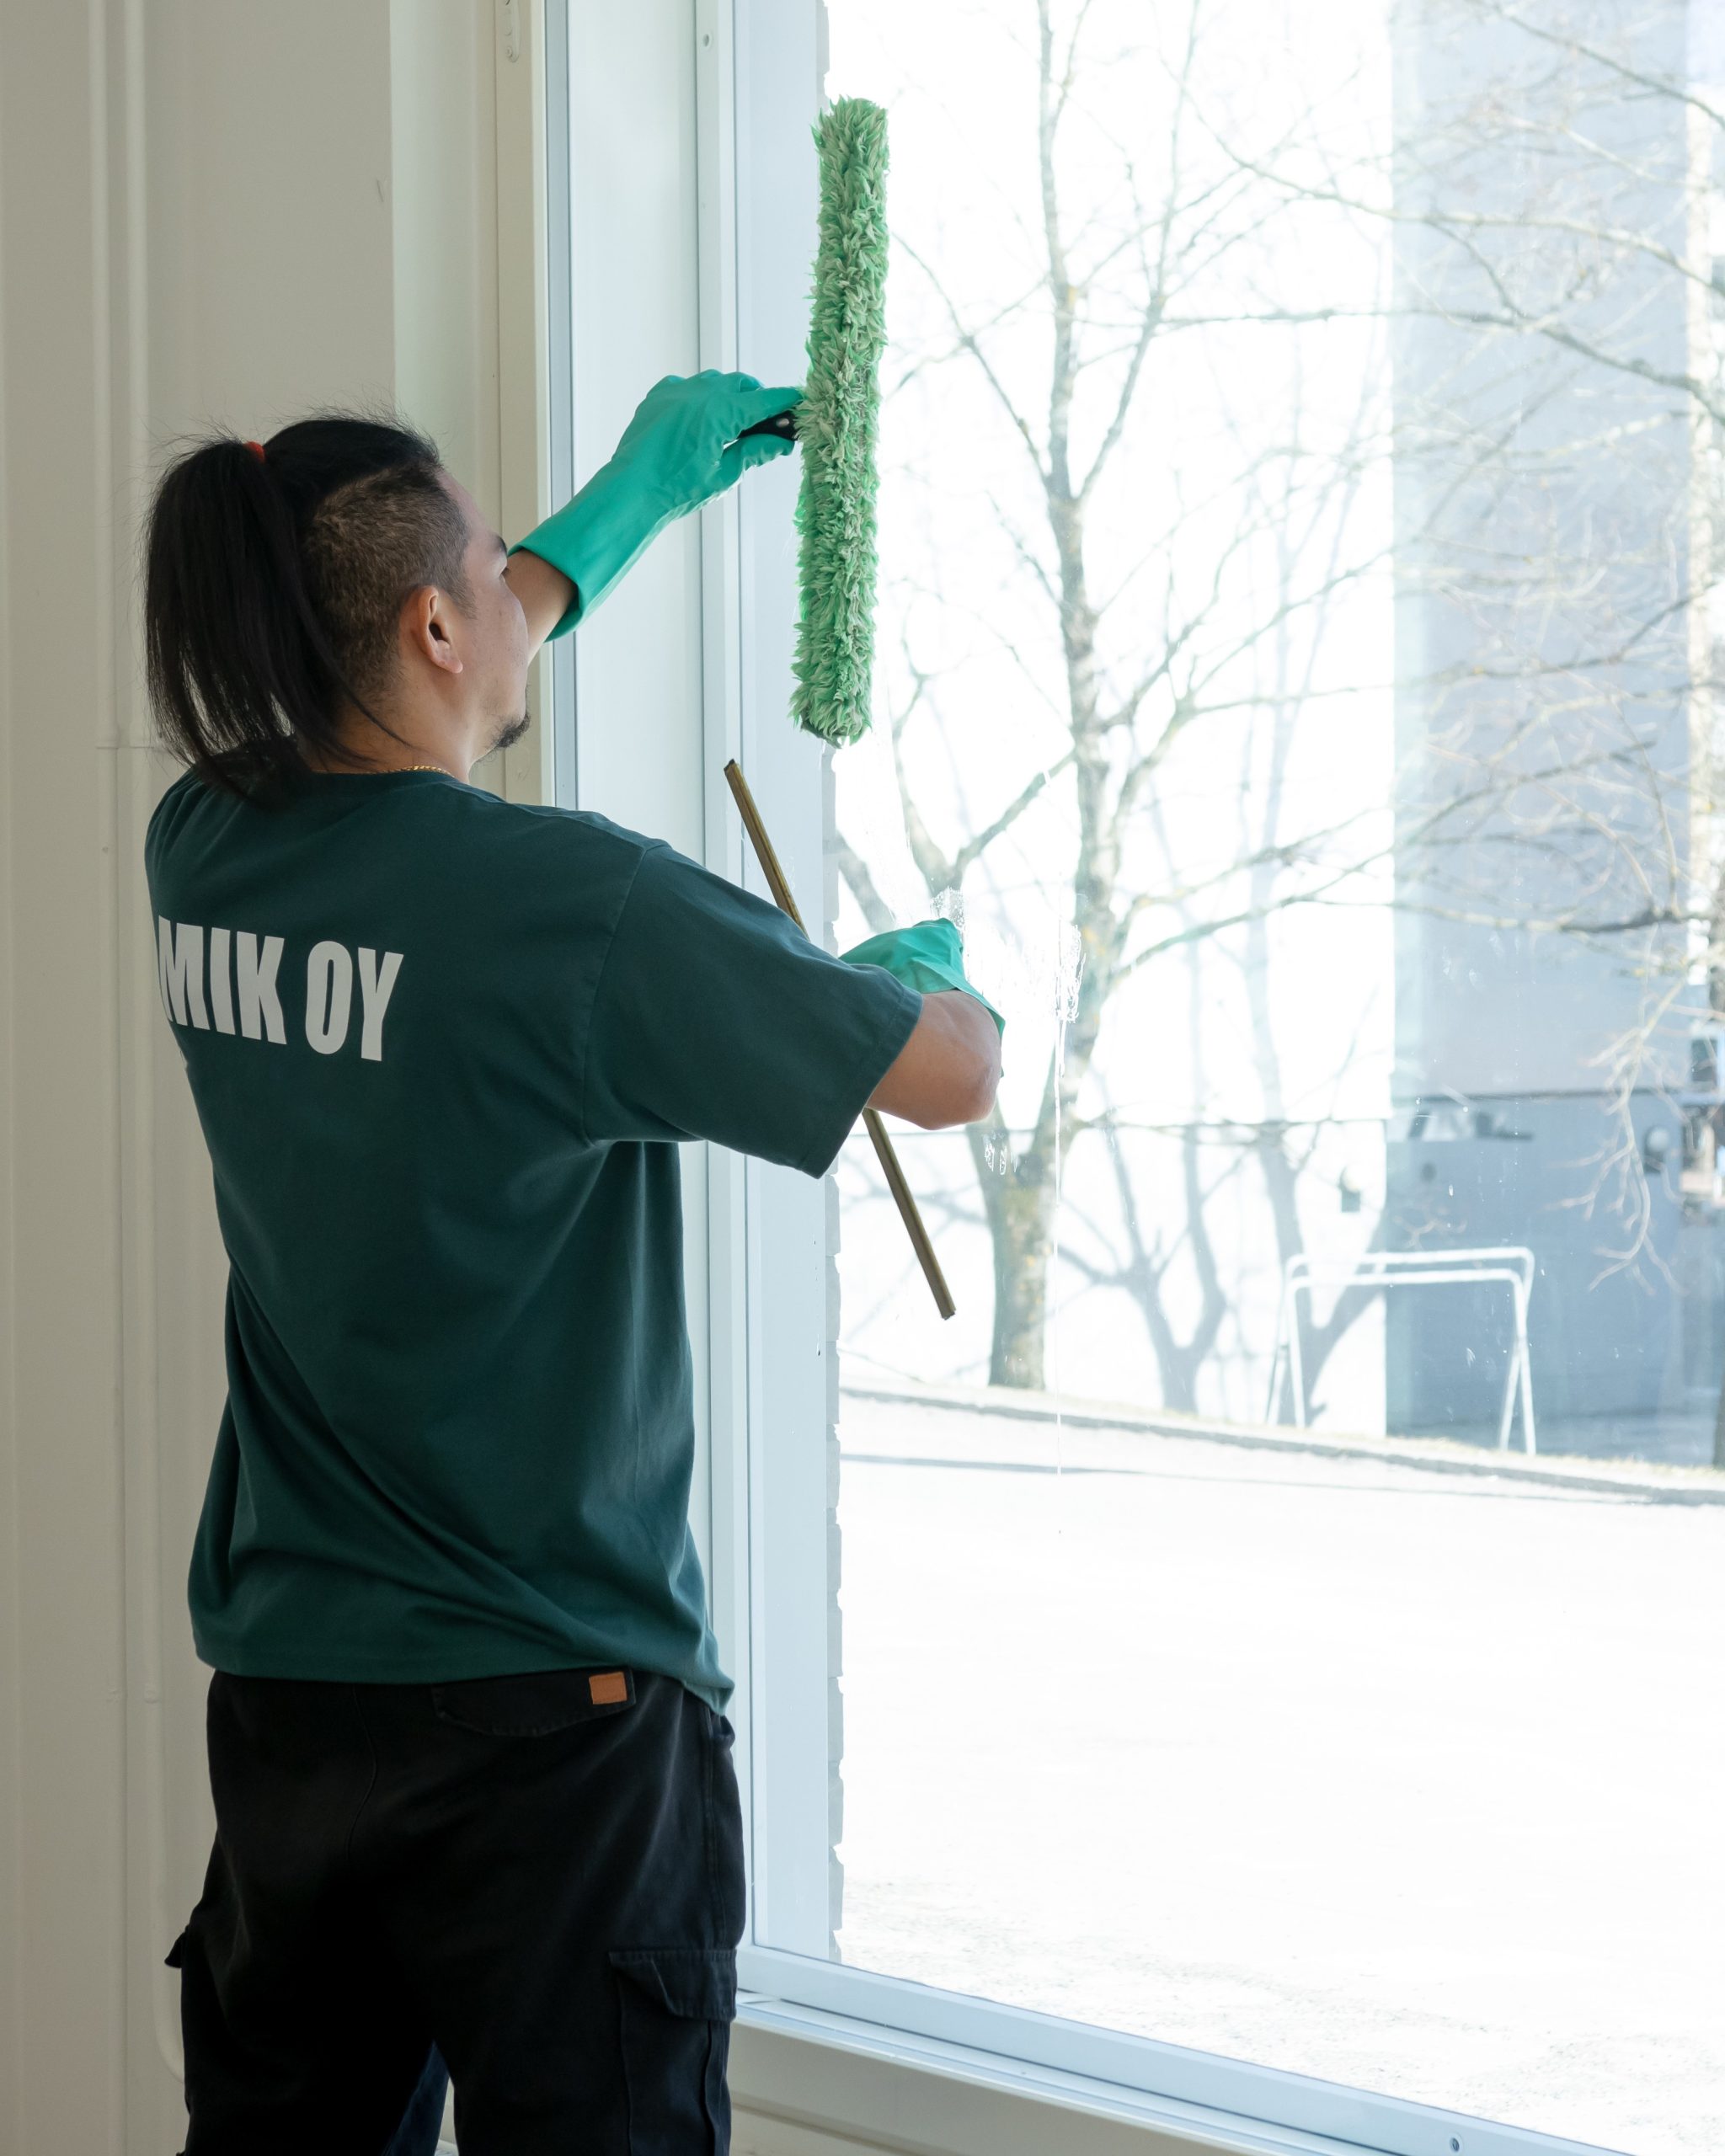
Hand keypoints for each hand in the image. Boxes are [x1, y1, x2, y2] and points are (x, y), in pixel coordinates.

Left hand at [613, 371, 801, 514]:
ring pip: (715, 381)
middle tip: (767, 424)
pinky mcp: (659, 396)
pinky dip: (701, 397)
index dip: (787, 402)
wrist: (632, 490)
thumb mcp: (725, 475)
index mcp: (721, 411)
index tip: (801, 403)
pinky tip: (701, 420)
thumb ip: (755, 452)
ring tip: (733, 423)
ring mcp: (677, 390)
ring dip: (730, 395)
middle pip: (742, 384)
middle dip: (758, 399)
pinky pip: (687, 386)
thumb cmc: (678, 488)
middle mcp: (700, 392)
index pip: (765, 400)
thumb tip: (782, 443)